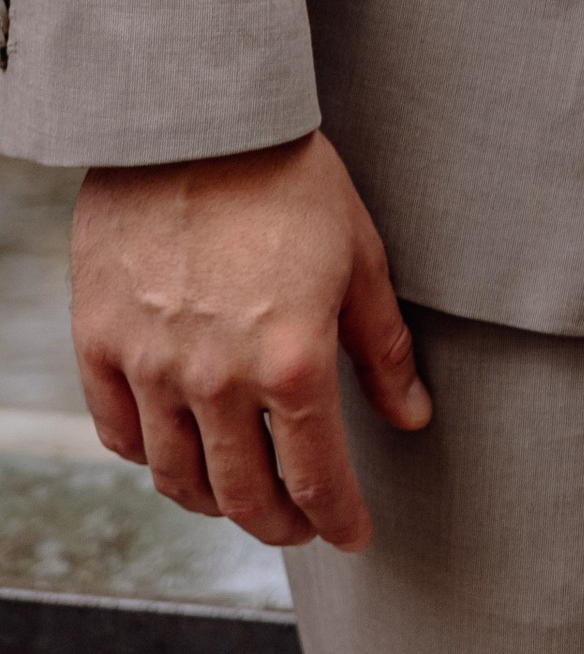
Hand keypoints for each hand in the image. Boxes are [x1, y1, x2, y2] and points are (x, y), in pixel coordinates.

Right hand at [72, 130, 431, 552]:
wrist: (197, 118)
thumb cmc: (289, 177)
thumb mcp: (358, 256)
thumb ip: (382, 348)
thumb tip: (413, 415)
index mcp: (293, 362)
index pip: (317, 477)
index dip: (339, 519)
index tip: (352, 535)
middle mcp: (217, 380)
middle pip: (243, 496)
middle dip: (279, 525)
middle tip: (299, 526)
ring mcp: (152, 366)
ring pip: (177, 477)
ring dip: (214, 502)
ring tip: (241, 497)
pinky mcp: (101, 343)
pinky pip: (121, 433)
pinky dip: (150, 457)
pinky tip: (177, 451)